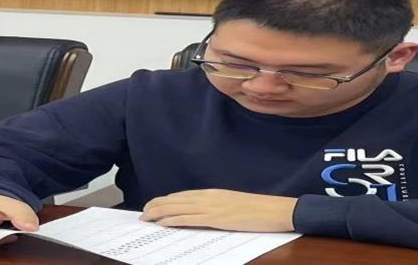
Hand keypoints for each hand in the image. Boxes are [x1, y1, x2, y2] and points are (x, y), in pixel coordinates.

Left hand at [140, 189, 297, 231]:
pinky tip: (162, 222)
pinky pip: (188, 218)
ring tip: (146, 217)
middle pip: (175, 200)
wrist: (275, 210)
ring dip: (159, 212)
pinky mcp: (216, 218)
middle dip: (156, 206)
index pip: (181, 195)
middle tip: (142, 213)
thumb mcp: (232, 203)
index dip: (165, 200)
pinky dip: (172, 219)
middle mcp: (208, 197)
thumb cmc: (257, 209)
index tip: (153, 204)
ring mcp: (211, 207)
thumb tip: (203, 212)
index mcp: (212, 193)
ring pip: (177, 208)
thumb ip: (216, 205)